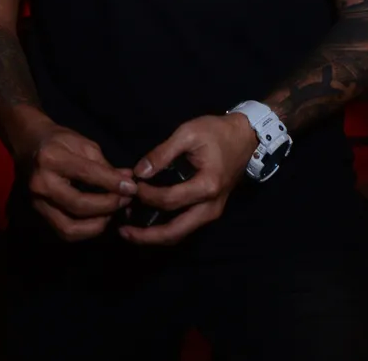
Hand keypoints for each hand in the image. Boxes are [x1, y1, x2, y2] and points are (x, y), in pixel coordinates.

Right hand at [23, 122, 137, 242]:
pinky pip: (64, 231)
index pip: (86, 175)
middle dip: (107, 206)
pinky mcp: (39, 214)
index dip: (112, 183)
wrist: (29, 144)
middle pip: (79, 205)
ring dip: (97, 225)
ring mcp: (37, 202)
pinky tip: (99, 220)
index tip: (132, 187)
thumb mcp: (83, 144)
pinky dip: (85, 230)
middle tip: (125, 200)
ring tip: (113, 213)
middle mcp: (41, 183)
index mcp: (51, 159)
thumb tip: (128, 181)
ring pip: (70, 227)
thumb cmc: (59, 140)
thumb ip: (104, 165)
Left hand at [119, 114, 257, 247]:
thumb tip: (139, 172)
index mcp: (207, 186)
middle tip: (122, 231)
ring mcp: (212, 213)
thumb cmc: (216, 132)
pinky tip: (148, 223)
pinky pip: (185, 226)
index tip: (132, 185)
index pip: (169, 200)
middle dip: (147, 236)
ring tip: (130, 231)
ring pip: (180, 234)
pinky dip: (165, 229)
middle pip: (175, 231)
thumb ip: (163, 153)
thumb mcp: (188, 133)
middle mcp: (211, 207)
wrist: (245, 137)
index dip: (147, 195)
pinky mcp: (209, 212)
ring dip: (154, 236)